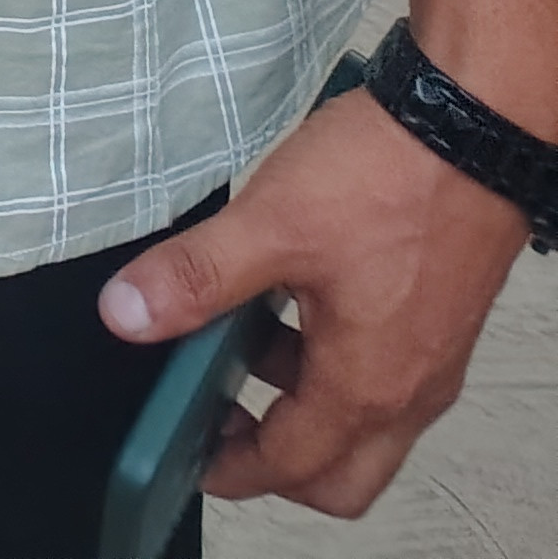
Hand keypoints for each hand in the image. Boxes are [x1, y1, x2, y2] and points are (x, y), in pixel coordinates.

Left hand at [98, 84, 529, 512]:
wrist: (470, 124)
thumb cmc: (388, 179)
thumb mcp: (271, 225)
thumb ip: (196, 275)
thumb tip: (128, 315)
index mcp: (365, 388)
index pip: (291, 469)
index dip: (231, 470)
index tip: (187, 455)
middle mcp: (408, 389)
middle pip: (341, 474)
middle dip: (277, 461)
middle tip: (217, 414)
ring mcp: (431, 356)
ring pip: (363, 422)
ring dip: (302, 399)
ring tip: (241, 334)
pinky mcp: (439, 316)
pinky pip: (384, 373)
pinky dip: (333, 360)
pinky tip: (293, 294)